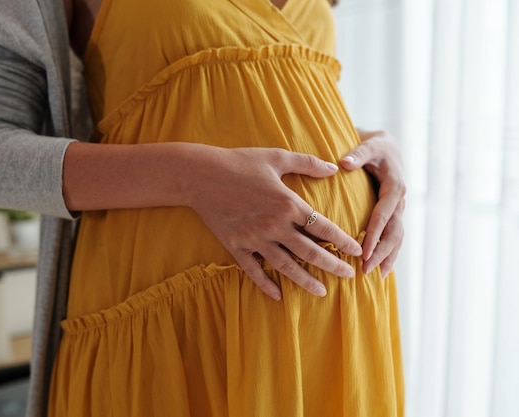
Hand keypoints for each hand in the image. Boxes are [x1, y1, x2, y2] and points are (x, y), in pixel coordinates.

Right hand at [186, 147, 362, 299]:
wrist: (200, 174)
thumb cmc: (240, 161)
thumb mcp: (277, 157)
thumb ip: (308, 163)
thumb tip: (334, 168)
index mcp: (288, 204)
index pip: (324, 228)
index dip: (343, 241)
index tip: (357, 251)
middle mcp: (275, 225)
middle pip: (310, 252)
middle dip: (332, 266)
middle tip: (349, 276)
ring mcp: (254, 238)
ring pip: (286, 266)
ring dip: (305, 281)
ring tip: (321, 292)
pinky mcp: (236, 246)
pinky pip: (253, 270)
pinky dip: (265, 284)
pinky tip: (278, 295)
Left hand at [340, 129, 405, 277]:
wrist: (387, 147)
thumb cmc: (374, 146)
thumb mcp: (368, 145)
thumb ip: (358, 154)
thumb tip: (344, 163)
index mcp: (394, 186)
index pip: (384, 214)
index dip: (374, 233)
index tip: (363, 250)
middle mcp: (400, 201)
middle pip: (393, 232)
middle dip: (380, 252)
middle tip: (365, 269)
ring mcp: (400, 210)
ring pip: (397, 238)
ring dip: (387, 258)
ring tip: (375, 276)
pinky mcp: (395, 215)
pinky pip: (395, 238)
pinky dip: (390, 254)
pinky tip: (382, 271)